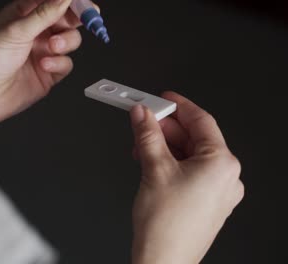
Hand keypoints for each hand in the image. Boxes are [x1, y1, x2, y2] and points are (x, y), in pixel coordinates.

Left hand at [0, 0, 84, 142]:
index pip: (54, 1)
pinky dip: (59, 63)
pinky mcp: (48, 73)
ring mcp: (43, 52)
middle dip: (75, 20)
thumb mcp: (17, 30)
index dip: (71, 1)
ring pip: (70, 41)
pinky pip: (66, 64)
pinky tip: (45, 65)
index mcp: (24, 13)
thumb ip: (45, 13)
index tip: (84, 4)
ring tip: (52, 47)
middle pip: (68, 19)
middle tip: (83, 20)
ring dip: (66, 42)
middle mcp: (35, 31)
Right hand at [129, 92, 243, 263]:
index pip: (201, 121)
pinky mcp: (206, 200)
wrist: (163, 261)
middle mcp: (226, 177)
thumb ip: (148, 135)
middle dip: (166, 129)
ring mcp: (217, 190)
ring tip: (142, 146)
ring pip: (190, 155)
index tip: (162, 98)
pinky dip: (170, 162)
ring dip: (165, 146)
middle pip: (194, 138)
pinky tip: (151, 161)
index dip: (178, 106)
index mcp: (221, 164)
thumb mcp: (153, 169)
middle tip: (143, 121)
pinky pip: (190, 171)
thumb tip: (142, 114)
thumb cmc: (166, 227)